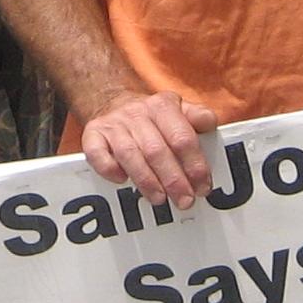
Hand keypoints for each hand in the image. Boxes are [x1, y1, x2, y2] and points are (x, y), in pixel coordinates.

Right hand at [82, 92, 218, 207]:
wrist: (112, 101)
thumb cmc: (152, 117)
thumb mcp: (177, 110)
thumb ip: (197, 117)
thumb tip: (210, 123)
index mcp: (163, 106)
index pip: (182, 137)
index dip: (194, 165)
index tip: (202, 187)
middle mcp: (136, 113)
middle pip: (157, 150)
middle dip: (173, 179)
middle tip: (184, 201)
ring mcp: (113, 124)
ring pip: (129, 155)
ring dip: (146, 180)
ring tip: (160, 199)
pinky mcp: (92, 134)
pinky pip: (97, 154)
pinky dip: (109, 169)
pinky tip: (121, 181)